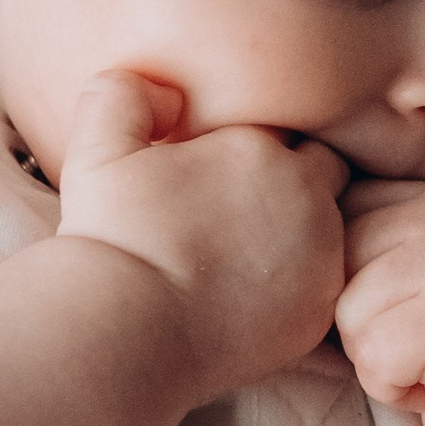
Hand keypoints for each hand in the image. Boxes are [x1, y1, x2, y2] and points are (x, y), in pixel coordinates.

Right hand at [57, 71, 346, 406]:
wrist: (127, 332)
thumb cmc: (110, 241)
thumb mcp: (97, 152)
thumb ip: (124, 95)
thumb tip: (167, 93)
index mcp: (261, 148)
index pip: (284, 125)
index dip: (256, 143)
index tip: (223, 169)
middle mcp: (307, 196)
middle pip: (321, 169)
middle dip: (294, 177)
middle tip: (241, 207)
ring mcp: (321, 257)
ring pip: (327, 228)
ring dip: (301, 230)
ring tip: (246, 251)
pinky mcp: (318, 311)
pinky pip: (322, 285)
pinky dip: (299, 284)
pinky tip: (254, 293)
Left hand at [336, 184, 424, 425]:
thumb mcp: (410, 274)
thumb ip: (361, 245)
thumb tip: (261, 242)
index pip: (332, 219)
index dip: (347, 282)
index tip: (401, 307)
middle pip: (333, 265)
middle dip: (359, 321)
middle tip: (418, 338)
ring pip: (349, 314)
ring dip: (377, 358)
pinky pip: (376, 357)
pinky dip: (397, 387)